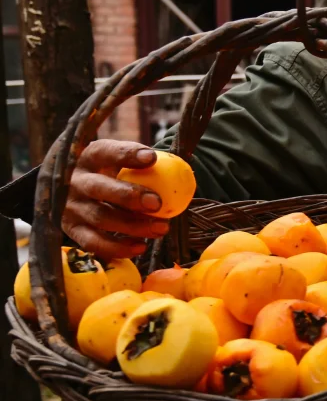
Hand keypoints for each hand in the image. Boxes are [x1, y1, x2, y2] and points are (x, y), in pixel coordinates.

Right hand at [62, 140, 170, 259]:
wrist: (71, 190)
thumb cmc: (109, 172)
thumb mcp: (118, 161)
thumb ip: (142, 164)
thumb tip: (182, 170)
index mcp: (88, 157)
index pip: (106, 152)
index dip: (127, 155)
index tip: (152, 158)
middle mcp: (74, 181)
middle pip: (99, 188)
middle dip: (129, 196)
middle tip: (157, 203)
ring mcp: (69, 206)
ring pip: (100, 217)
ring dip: (133, 226)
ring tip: (162, 228)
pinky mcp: (71, 229)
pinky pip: (93, 242)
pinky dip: (117, 248)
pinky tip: (141, 247)